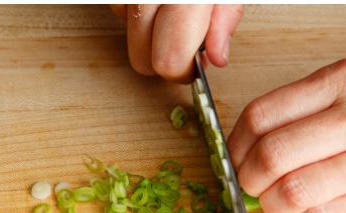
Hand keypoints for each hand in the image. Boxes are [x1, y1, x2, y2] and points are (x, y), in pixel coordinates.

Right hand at [110, 4, 243, 82]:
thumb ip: (225, 18)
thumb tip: (217, 57)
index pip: (170, 60)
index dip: (184, 72)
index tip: (195, 68)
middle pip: (142, 60)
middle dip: (165, 60)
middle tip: (187, 44)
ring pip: (128, 37)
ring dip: (149, 36)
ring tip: (173, 15)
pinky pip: (119, 14)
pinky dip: (137, 14)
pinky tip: (158, 3)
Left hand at [227, 52, 345, 212]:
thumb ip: (309, 105)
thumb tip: (254, 142)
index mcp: (343, 80)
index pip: (262, 116)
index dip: (236, 144)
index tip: (234, 156)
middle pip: (271, 156)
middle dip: (247, 178)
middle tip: (249, 184)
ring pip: (294, 191)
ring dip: (271, 204)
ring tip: (276, 202)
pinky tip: (306, 210)